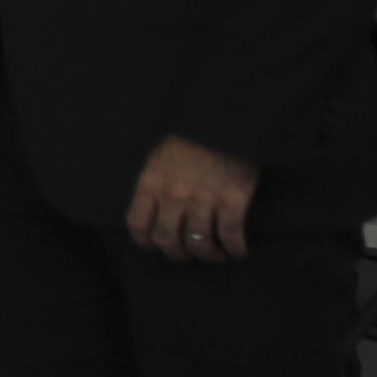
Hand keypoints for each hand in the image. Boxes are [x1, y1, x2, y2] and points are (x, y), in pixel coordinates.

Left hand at [122, 133, 257, 265]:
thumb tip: (153, 216)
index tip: (158, 248)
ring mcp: (204, 197)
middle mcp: (174, 194)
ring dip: (209, 256)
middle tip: (191, 255)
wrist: (228, 119)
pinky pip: (230, 235)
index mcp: (151, 183)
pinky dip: (235, 249)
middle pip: (168, 240)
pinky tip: (238, 251)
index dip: (147, 243)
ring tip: (217, 255)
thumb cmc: (193, 139)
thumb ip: (153, 186)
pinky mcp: (233, 198)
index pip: (138, 225)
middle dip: (179, 255)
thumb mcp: (160, 158)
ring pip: (199, 243)